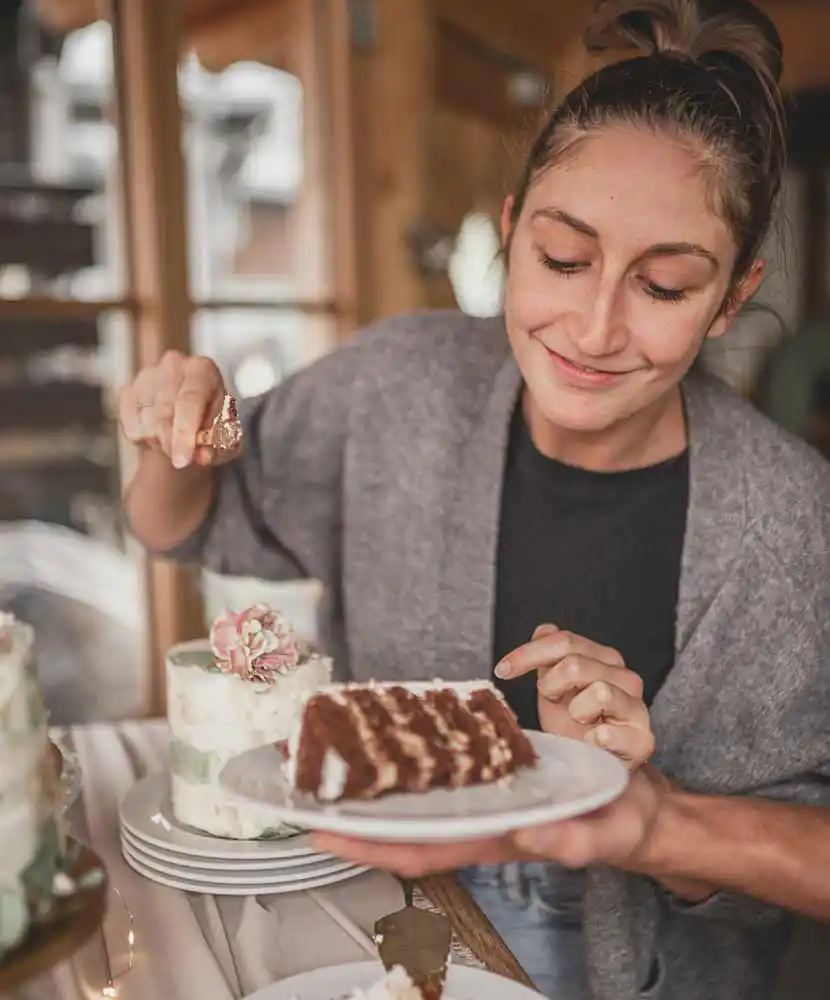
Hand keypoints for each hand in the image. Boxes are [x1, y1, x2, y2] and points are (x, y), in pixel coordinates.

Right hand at [118, 350, 235, 468]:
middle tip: (182, 460)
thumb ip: (217, 447)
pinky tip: (158, 436)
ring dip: (159, 442)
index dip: (185, 433)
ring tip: (174, 441)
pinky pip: (130, 426)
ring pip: (146, 422)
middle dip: (172, 444)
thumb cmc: (212, 425)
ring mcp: (147, 375)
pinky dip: (143, 439)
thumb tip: (202, 457)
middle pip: (165, 412)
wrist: (192, 420)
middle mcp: (173, 365)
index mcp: (203, 370)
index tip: (182, 460)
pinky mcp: (128, 390)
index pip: (190, 400)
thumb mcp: (225, 438)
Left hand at [313, 766, 665, 877]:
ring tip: (333, 762)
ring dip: (375, 788)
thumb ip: (572, 839)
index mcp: (495, 840)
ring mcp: (484, 801)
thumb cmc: (616, 825)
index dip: (370, 845)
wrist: (634, 811)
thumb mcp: (601, 832)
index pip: (420, 849)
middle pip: (403, 826)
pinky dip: (411, 762)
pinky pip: (442, 773)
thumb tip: (536, 836)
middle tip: (305, 791)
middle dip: (353, 817)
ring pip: (417, 801)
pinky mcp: (494, 777)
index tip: (324, 834)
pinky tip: (394, 741)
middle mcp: (479, 822)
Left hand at [497, 624, 653, 769]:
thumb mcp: (553, 689)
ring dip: (575, 710)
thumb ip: (548, 658)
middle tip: (550, 701)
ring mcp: (636, 707)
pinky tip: (589, 742)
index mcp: (604, 659)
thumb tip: (543, 629)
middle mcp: (625, 677)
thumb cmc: (573, 726)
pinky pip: (610, 732)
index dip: (528, 653)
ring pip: (599, 690)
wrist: (594, 767)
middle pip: (576, 662)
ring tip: (578, 721)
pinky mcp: (642, 740)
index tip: (503, 670)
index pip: (565, 641)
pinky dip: (593, 738)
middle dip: (551, 684)